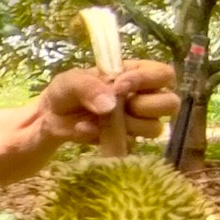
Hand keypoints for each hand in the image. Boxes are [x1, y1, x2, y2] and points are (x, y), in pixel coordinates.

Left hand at [36, 59, 180, 146]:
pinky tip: (85, 130)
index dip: (148, 80)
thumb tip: (110, 104)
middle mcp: (142, 98)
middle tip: (116, 105)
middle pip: (170, 104)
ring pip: (154, 128)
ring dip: (126, 124)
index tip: (119, 85)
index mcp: (135, 74)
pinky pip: (130, 145)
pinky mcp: (125, 142)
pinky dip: (108, 139)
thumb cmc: (65, 92)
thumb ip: (88, 86)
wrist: (49, 118)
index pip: (164, 74)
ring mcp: (136, 122)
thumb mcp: (70, 81)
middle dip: (144, 106)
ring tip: (97, 118)